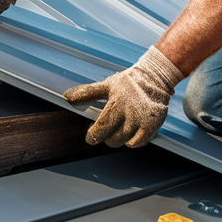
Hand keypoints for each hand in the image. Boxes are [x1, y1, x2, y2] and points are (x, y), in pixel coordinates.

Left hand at [62, 46, 183, 147]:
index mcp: (116, 103)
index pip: (100, 129)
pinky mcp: (152, 125)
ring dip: (118, 139)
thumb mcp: (107, 84)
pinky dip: (132, 140)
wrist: (155, 78)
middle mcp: (130, 113)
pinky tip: (130, 131)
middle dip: (105, 137)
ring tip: (118, 128)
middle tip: (106, 131)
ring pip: (124, 142)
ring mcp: (142, 120)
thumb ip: (87, 92)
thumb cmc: (128, 82)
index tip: (90, 136)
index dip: (93, 136)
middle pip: (112, 139)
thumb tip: (67, 97)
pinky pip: (137, 143)